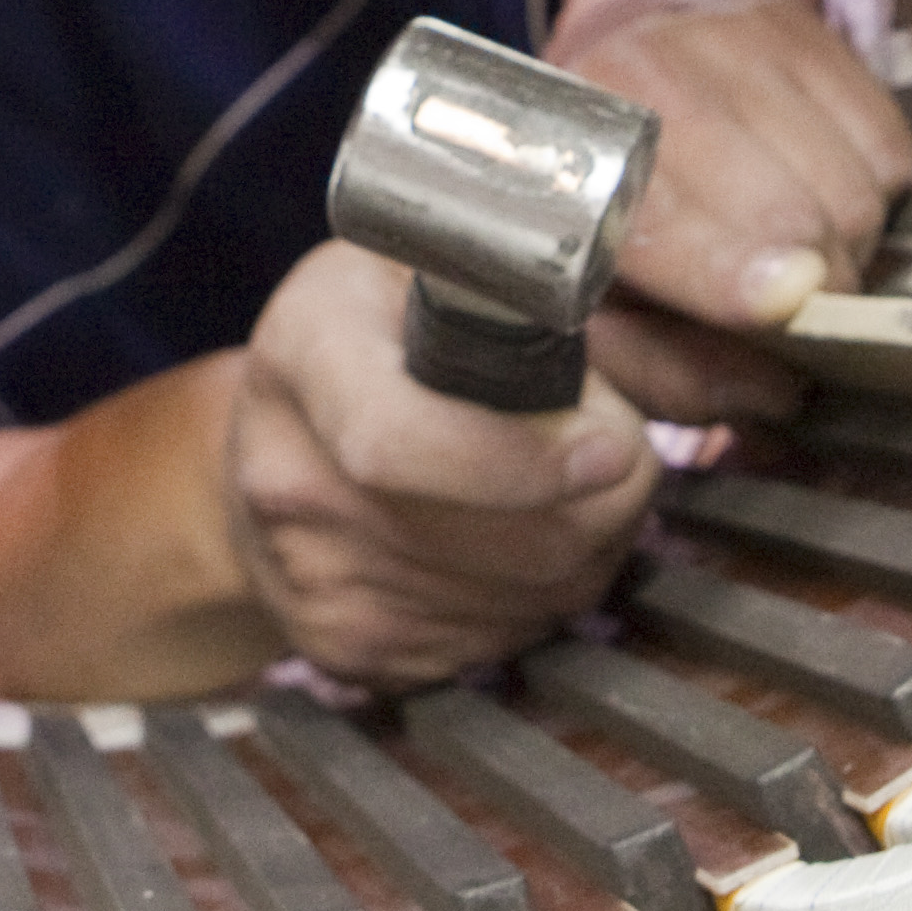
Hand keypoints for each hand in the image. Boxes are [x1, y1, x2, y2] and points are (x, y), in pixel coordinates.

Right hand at [223, 240, 654, 687]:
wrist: (269, 439)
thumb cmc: (379, 333)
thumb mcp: (443, 264)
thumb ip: (542, 309)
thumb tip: (641, 404)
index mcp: (308, 346)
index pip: (401, 443)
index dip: (525, 462)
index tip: (612, 448)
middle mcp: (287, 471)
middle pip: (507, 539)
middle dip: (604, 505)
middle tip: (610, 452)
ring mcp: (310, 575)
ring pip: (528, 598)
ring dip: (583, 550)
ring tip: (559, 488)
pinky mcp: (343, 647)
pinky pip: (499, 641)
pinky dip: (536, 599)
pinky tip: (510, 540)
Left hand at [551, 0, 911, 422]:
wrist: (616, 81)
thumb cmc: (608, 226)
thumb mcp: (604, 322)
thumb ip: (674, 372)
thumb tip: (777, 389)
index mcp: (569, 159)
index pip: (661, 218)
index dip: (726, 267)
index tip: (782, 305)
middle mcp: (637, 74)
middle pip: (785, 208)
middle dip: (814, 287)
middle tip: (802, 315)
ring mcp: (720, 35)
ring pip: (852, 184)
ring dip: (847, 246)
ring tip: (798, 253)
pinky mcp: (794, 23)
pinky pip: (887, 143)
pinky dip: (873, 189)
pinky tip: (818, 189)